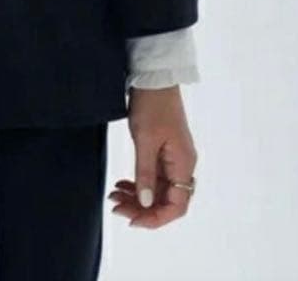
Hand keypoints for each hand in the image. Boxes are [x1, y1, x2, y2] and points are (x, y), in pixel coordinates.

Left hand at [108, 85, 197, 228]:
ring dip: (137, 196)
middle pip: (165, 200)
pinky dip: (138, 182)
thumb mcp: (145, 140)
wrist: (154, 77)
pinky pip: (153, 175)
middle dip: (141, 208)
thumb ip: (145, 173)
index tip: (132, 220)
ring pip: (157, 189)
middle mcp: (182, 165)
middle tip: (115, 206)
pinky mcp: (164, 150)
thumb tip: (145, 202)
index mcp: (183, 164)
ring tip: (114, 195)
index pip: (177, 206)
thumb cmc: (152, 105)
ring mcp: (173, 157)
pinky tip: (122, 183)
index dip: (156, 218)